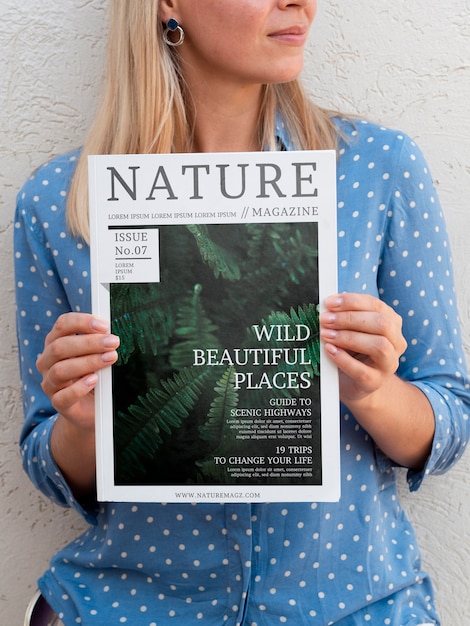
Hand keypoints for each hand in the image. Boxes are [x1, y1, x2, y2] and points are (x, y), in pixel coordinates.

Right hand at [36, 312, 119, 430]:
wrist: (92, 408)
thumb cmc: (95, 375)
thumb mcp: (96, 355)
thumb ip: (100, 343)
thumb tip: (112, 332)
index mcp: (56, 343)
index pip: (62, 325)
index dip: (82, 322)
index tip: (104, 325)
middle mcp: (48, 362)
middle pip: (60, 347)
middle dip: (89, 342)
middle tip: (113, 342)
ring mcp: (50, 383)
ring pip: (60, 370)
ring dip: (88, 362)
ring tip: (110, 359)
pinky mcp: (58, 403)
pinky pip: (63, 396)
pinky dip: (79, 388)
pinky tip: (94, 380)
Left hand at [319, 293, 406, 408]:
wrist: (353, 383)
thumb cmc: (351, 351)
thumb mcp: (350, 330)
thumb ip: (343, 317)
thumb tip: (326, 306)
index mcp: (391, 323)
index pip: (376, 305)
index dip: (352, 301)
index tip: (329, 303)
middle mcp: (396, 342)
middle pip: (381, 323)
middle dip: (350, 318)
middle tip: (325, 319)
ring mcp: (388, 364)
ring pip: (379, 346)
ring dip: (349, 337)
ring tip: (326, 335)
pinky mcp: (375, 383)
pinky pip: (362, 371)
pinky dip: (344, 359)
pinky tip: (329, 350)